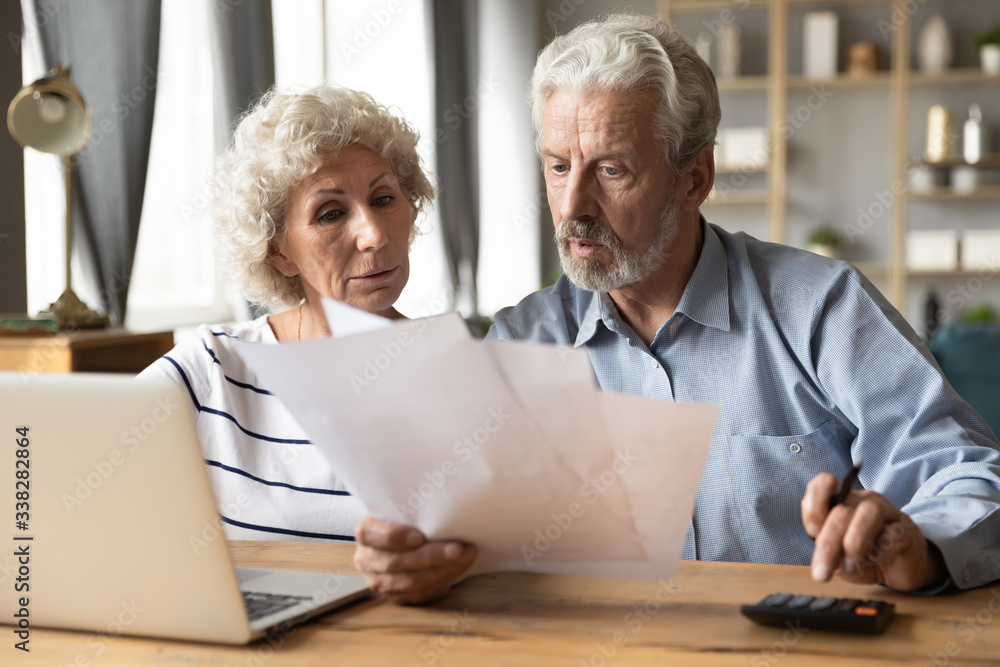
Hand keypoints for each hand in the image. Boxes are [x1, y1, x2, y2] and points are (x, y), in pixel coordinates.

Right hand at [353, 516, 477, 604]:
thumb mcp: (404, 510)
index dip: (395, 537)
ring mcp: (379, 581)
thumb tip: (446, 505)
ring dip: (441, 571)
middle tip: (457, 549)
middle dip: (430, 556)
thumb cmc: (408, 519)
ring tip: (464, 557)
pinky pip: (420, 594)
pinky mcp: (396, 597)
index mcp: (366, 532)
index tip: (420, 536)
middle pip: (395, 562)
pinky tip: (458, 568)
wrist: (407, 542)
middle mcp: (367, 559)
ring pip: (410, 582)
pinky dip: (442, 581)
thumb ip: (415, 510)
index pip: (372, 535)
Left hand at [801, 473, 945, 590]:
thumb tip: (824, 556)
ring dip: (855, 545)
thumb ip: (827, 552)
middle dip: (829, 544)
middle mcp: (862, 501)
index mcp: (840, 503)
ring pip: (869, 512)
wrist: (900, 569)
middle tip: (823, 573)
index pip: (822, 486)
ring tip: (851, 567)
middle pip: (842, 511)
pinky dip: (881, 552)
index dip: (814, 506)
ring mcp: (887, 512)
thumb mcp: (838, 557)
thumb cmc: (864, 558)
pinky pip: (893, 534)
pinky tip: (878, 561)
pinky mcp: (907, 529)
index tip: (812, 530)